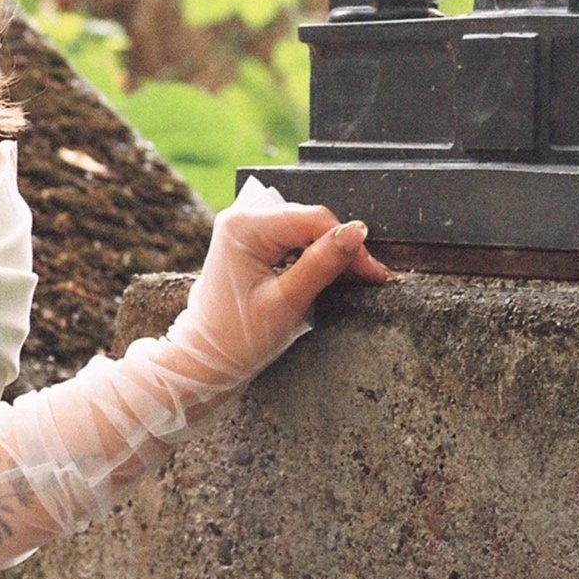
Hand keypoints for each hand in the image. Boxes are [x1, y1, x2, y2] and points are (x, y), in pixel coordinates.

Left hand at [160, 187, 392, 399]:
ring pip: (305, 229)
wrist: (205, 359)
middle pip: (310, 221)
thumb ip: (321, 265)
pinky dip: (315, 256)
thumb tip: (356, 233)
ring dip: (331, 252)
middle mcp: (242, 218)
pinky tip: (333, 274)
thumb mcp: (286, 302)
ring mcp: (246, 229)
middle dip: (341, 247)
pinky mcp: (252, 243)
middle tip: (370, 276)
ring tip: (358, 277)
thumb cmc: (235, 337)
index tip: (373, 271)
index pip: (312, 219)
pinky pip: (293, 240)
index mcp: (244, 227)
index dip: (347, 242)